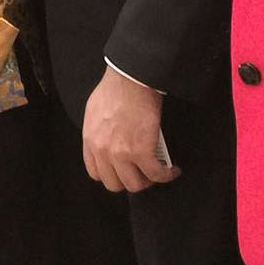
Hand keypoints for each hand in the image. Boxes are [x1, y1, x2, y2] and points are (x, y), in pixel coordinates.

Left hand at [82, 67, 178, 192]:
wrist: (131, 80)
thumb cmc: (116, 89)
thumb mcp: (95, 113)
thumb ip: (98, 132)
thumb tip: (108, 140)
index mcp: (91, 141)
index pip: (96, 173)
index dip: (112, 175)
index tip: (122, 172)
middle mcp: (103, 151)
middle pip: (115, 184)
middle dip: (130, 180)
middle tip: (142, 173)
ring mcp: (122, 154)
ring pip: (135, 184)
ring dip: (148, 181)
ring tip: (158, 172)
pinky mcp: (142, 152)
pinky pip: (156, 174)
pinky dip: (166, 175)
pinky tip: (172, 171)